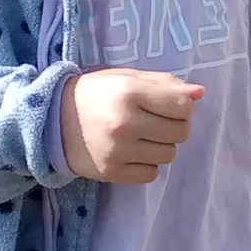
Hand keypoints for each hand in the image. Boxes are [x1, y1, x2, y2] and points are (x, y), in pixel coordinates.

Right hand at [60, 69, 204, 183]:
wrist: (51, 121)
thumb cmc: (94, 94)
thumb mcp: (126, 77)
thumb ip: (164, 83)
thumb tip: (200, 93)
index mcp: (130, 93)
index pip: (183, 107)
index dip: (182, 107)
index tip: (169, 106)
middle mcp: (125, 123)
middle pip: (181, 132)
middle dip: (174, 126)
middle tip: (154, 121)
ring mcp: (118, 151)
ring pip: (169, 155)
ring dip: (161, 146)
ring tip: (142, 136)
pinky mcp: (112, 172)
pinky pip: (151, 174)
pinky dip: (147, 164)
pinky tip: (132, 153)